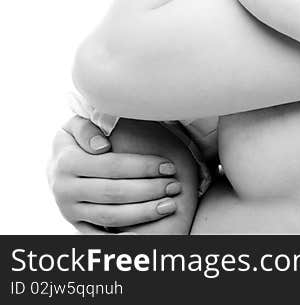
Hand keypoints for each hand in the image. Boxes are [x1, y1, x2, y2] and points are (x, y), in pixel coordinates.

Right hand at [48, 117, 180, 233]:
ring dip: (143, 212)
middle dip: (149, 190)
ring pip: (111, 216)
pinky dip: (120, 240)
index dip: (143, 167)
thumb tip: (101, 147)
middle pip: (114, 193)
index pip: (112, 166)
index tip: (169, 166)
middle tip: (175, 186)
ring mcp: (70, 210)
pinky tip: (144, 237)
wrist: (57, 164)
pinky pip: (99, 237)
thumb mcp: (77, 125)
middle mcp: (65, 190)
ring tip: (170, 205)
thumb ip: (87, 129)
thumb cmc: (79, 139)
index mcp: (67, 163)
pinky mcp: (76, 224)